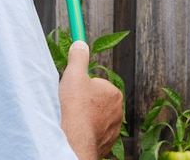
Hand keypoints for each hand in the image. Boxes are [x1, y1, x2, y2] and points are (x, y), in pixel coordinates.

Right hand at [59, 41, 123, 159]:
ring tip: (73, 119)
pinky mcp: (106, 144)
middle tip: (72, 105)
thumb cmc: (75, 109)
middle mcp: (117, 111)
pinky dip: (87, 132)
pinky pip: (95, 134)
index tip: (75, 91)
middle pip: (97, 102)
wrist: (73, 141)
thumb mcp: (74, 75)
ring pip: (96, 118)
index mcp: (114, 93)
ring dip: (86, 118)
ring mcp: (113, 129)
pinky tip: (77, 131)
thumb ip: (78, 58)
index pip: (97, 84)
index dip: (83, 87)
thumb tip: (80, 44)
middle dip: (86, 103)